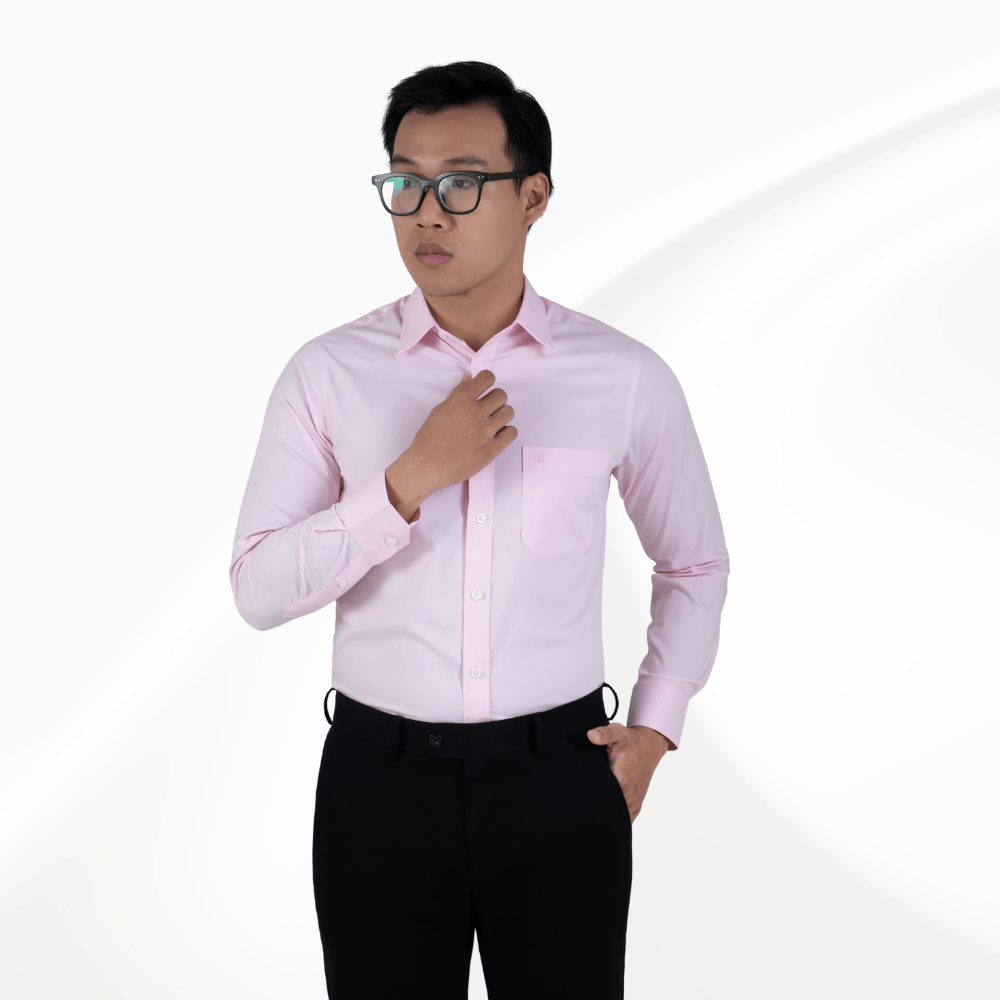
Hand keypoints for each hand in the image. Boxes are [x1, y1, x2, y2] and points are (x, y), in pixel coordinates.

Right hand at [404, 369, 516, 494]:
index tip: (485, 388)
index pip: (487, 377)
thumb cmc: (430, 437)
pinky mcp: (491, 449)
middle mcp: (476, 412)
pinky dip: (507, 432)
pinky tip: (497, 435)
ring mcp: (485, 431)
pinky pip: (512, 432)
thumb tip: (469, 377)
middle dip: (495, 400)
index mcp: (462, 399)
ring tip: (491, 423)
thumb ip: (458, 392)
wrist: (427, 465)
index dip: (487, 381)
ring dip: (502, 415)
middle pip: (501, 395)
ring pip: (509, 412)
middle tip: (487, 409)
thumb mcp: (440, 410)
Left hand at [586, 723, 671, 823]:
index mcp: (622, 781)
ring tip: (591, 813)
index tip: (579, 799)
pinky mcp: (636, 804)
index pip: (601, 800)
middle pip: (608, 811)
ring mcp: (634, 802)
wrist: (649, 746)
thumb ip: (604, 734)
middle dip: (595, 811)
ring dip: (606, 816)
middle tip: (582, 807)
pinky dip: (617, 819)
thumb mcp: (618, 732)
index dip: (589, 800)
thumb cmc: (631, 741)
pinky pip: (627, 819)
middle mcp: (629, 795)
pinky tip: (605, 816)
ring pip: (618, 818)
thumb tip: (591, 735)